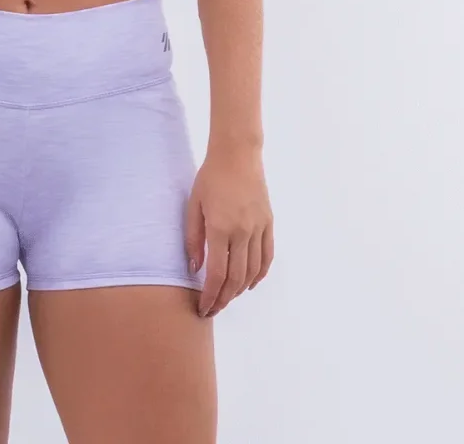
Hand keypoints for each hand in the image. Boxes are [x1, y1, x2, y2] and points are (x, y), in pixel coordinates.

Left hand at [185, 144, 273, 317]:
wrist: (237, 155)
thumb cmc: (210, 177)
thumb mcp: (193, 205)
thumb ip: (193, 238)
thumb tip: (195, 268)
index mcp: (220, 228)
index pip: (217, 274)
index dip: (210, 296)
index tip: (203, 308)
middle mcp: (243, 232)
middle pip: (236, 278)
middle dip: (223, 299)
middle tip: (212, 309)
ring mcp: (259, 229)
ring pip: (253, 271)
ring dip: (240, 290)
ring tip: (227, 298)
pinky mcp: (269, 224)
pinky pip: (267, 256)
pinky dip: (259, 275)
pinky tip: (249, 283)